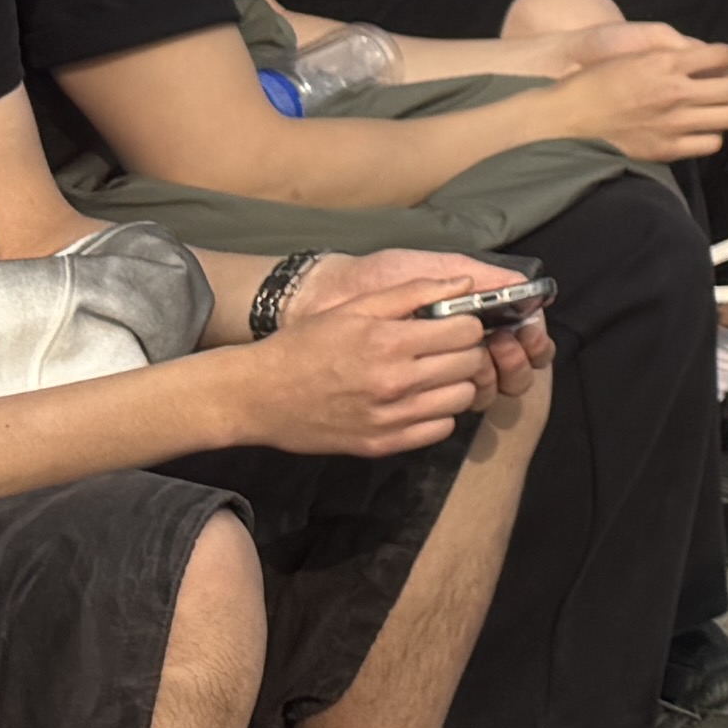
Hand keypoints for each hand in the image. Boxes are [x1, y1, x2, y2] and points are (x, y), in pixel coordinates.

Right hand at [234, 252, 518, 453]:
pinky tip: (417, 400)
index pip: (467, 332)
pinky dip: (437, 414)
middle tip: (445, 348)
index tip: (454, 324)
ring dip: (455, 383)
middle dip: (465, 351)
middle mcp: (394, 383)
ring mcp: (390, 418)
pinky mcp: (382, 444)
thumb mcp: (355, 307)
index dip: (467, 324)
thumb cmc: (305, 345)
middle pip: (470, 364)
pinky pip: (440, 429)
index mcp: (389, 342)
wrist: (258, 395)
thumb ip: (414, 292)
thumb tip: (464, 283)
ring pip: (461, 399)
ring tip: (433, 373)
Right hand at [544, 30, 727, 163]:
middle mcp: (675, 91)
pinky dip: (714, 135)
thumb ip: (676, 56)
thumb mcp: (637, 57)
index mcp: (666, 62)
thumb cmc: (597, 82)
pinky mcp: (667, 148)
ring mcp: (673, 122)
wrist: (565, 118)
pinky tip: (705, 128)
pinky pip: (710, 143)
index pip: (723, 54)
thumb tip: (711, 58)